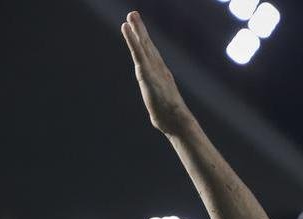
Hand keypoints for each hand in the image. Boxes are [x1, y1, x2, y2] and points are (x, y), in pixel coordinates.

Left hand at [121, 11, 193, 135]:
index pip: (150, 55)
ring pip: (143, 46)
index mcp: (160, 74)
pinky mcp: (147, 73)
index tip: (139, 31)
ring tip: (130, 16)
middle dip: (140, 30)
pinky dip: (132, 39)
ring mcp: (153, 69)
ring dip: (136, 30)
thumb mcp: (161, 107)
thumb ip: (159, 106)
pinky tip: (126, 28)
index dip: (144, 42)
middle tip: (133, 14)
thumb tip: (159, 115)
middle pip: (147, 45)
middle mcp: (158, 68)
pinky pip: (138, 52)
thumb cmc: (169, 118)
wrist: (176, 120)